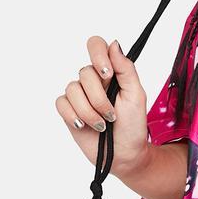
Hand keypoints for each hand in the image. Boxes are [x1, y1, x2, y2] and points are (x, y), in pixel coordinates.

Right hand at [55, 36, 148, 175]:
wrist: (124, 154)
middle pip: (84, 72)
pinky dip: (74, 115)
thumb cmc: (133, 125)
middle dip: (99, 98)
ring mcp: (79, 95)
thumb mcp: (136, 95)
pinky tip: (84, 125)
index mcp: (110, 72)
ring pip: (72, 89)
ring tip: (102, 124)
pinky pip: (61, 103)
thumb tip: (114, 44)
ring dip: (89, 111)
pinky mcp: (68, 110)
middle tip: (112, 114)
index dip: (98, 55)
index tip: (107, 74)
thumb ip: (126, 69)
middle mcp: (92, 81)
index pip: (96, 45)